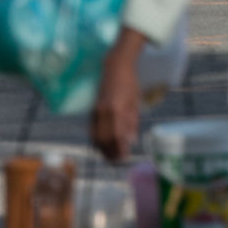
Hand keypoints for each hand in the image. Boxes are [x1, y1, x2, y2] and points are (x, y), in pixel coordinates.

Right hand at [91, 28, 145, 161]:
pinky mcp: (93, 109)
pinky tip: (102, 145)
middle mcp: (105, 112)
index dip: (120, 149)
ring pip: (96, 136)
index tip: (125, 157)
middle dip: (110, 152)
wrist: (115, 66)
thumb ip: (132, 122)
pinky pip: (93, 129)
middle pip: (105, 139)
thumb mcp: (134, 103)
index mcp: (117, 110)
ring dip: (102, 148)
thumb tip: (131, 140)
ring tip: (110, 155)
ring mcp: (97, 110)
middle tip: (117, 160)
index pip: (117, 136)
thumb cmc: (129, 83)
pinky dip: (97, 139)